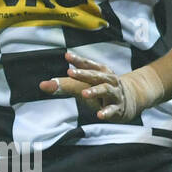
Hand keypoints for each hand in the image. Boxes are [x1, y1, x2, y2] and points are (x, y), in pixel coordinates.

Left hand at [38, 51, 163, 121]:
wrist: (130, 100)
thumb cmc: (100, 90)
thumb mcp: (83, 85)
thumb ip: (63, 85)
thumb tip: (41, 85)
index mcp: (100, 72)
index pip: (87, 64)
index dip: (77, 60)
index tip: (66, 56)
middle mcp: (108, 80)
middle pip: (96, 75)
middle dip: (83, 74)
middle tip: (70, 73)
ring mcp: (114, 94)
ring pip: (106, 90)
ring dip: (95, 91)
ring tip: (84, 94)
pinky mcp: (118, 108)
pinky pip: (113, 110)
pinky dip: (106, 112)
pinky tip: (99, 115)